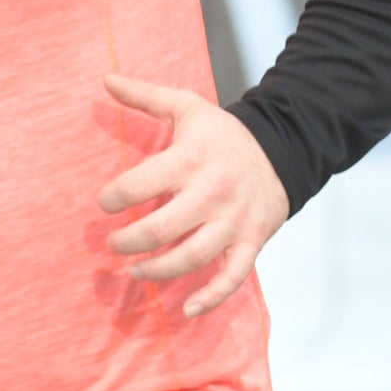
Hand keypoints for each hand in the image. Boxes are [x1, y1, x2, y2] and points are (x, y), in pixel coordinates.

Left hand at [97, 72, 290, 317]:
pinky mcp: (251, 241)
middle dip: (128, 241)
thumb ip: (146, 97)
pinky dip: (211, 298)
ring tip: (135, 271)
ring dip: (157, 270)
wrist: (284, 150)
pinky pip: (232, 277)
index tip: (105, 204)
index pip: (139, 185)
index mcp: (193, 159)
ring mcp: (234, 221)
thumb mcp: (188, 108)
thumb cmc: (224, 135)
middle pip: (160, 228)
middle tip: (113, 242)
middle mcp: (213, 193)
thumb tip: (105, 79)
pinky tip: (187, 311)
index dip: (112, 198)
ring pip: (191, 257)